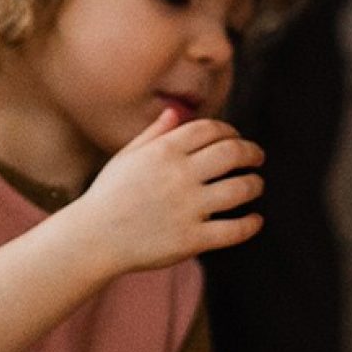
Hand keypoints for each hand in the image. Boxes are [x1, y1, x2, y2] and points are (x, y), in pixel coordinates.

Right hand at [71, 111, 264, 272]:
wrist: (93, 238)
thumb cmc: (109, 195)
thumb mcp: (126, 157)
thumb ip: (154, 134)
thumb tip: (176, 112)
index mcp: (164, 151)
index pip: (211, 130)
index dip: (230, 132)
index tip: (236, 139)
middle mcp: (179, 175)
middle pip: (232, 154)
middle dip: (252, 153)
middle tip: (257, 158)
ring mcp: (187, 208)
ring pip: (240, 189)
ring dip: (255, 184)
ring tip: (256, 185)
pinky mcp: (191, 239)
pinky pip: (234, 230)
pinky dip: (251, 224)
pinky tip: (255, 219)